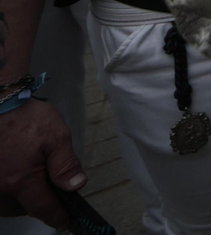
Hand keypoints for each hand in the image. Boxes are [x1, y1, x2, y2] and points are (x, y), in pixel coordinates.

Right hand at [0, 101, 86, 227]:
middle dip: (36, 205)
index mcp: (21, 180)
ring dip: (18, 199)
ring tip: (32, 182)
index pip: (42, 209)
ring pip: (4, 204)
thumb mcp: (56, 137)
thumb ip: (65, 165)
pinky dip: (5, 191)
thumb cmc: (26, 117)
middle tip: (51, 191)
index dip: (56, 217)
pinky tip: (15, 175)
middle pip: (20, 209)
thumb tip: (75, 187)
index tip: (65, 222)